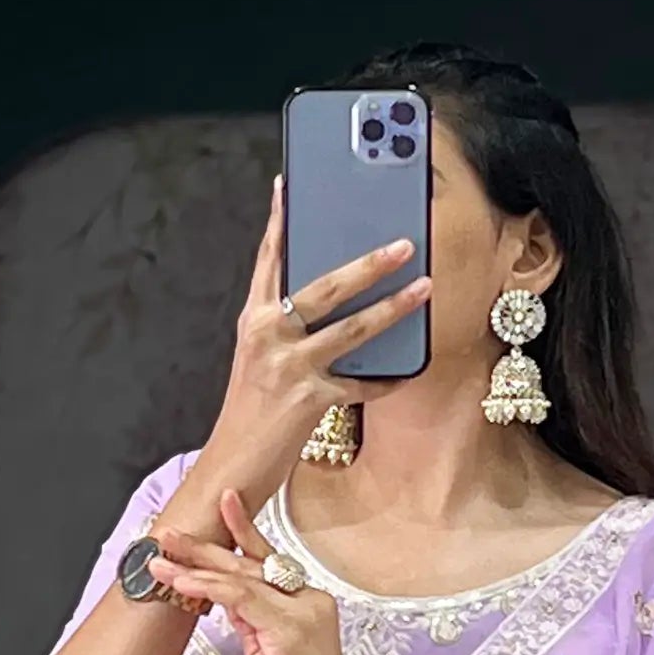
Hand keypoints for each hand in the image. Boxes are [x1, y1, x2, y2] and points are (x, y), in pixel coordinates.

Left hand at [148, 489, 400, 654]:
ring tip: (159, 558)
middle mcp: (309, 600)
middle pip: (248, 563)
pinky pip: (240, 600)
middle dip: (203, 547)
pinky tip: (182, 583)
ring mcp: (303, 613)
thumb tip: (225, 596)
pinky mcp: (291, 631)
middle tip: (167, 531)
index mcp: (308, 603)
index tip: (222, 502)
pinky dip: (208, 589)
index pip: (267, 560)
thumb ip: (252, 621)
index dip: (243, 529)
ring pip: (240, 577)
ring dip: (194, 566)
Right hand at [185, 187, 429, 504]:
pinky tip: (410, 370)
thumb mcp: (257, 361)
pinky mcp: (309, 401)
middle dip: (369, 263)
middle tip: (403, 244)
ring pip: (352, 329)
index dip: (280, 221)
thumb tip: (329, 306)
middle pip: (325, 286)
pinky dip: (387, 380)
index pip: (269, 260)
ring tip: (424, 289)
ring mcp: (289, 367)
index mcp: (253, 320)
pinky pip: (362, 386)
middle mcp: (268, 335)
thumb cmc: (249, 416)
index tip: (290, 185)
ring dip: (394, 308)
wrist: (229, 469)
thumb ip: (285, 330)